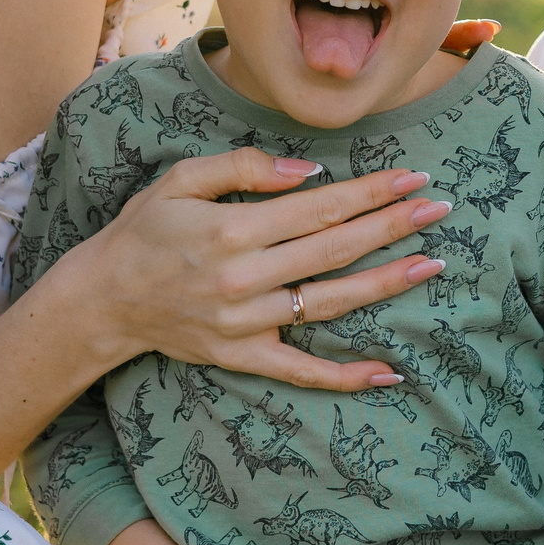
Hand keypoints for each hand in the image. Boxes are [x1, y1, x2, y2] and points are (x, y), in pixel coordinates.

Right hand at [65, 147, 451, 390]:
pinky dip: (346, 376)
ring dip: (386, 283)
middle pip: (335, 250)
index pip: (319, 207)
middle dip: (392, 227)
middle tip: (440, 208)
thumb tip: (310, 171)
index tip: (412, 178)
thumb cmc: (145, 230)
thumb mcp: (181, 179)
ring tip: (431, 264)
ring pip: (329, 303)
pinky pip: (302, 371)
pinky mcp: (242, 356)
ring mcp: (246, 322)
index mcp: (233, 228)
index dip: (370, 192)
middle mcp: (244, 278)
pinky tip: (390, 372)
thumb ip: (245, 168)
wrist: (103, 298)